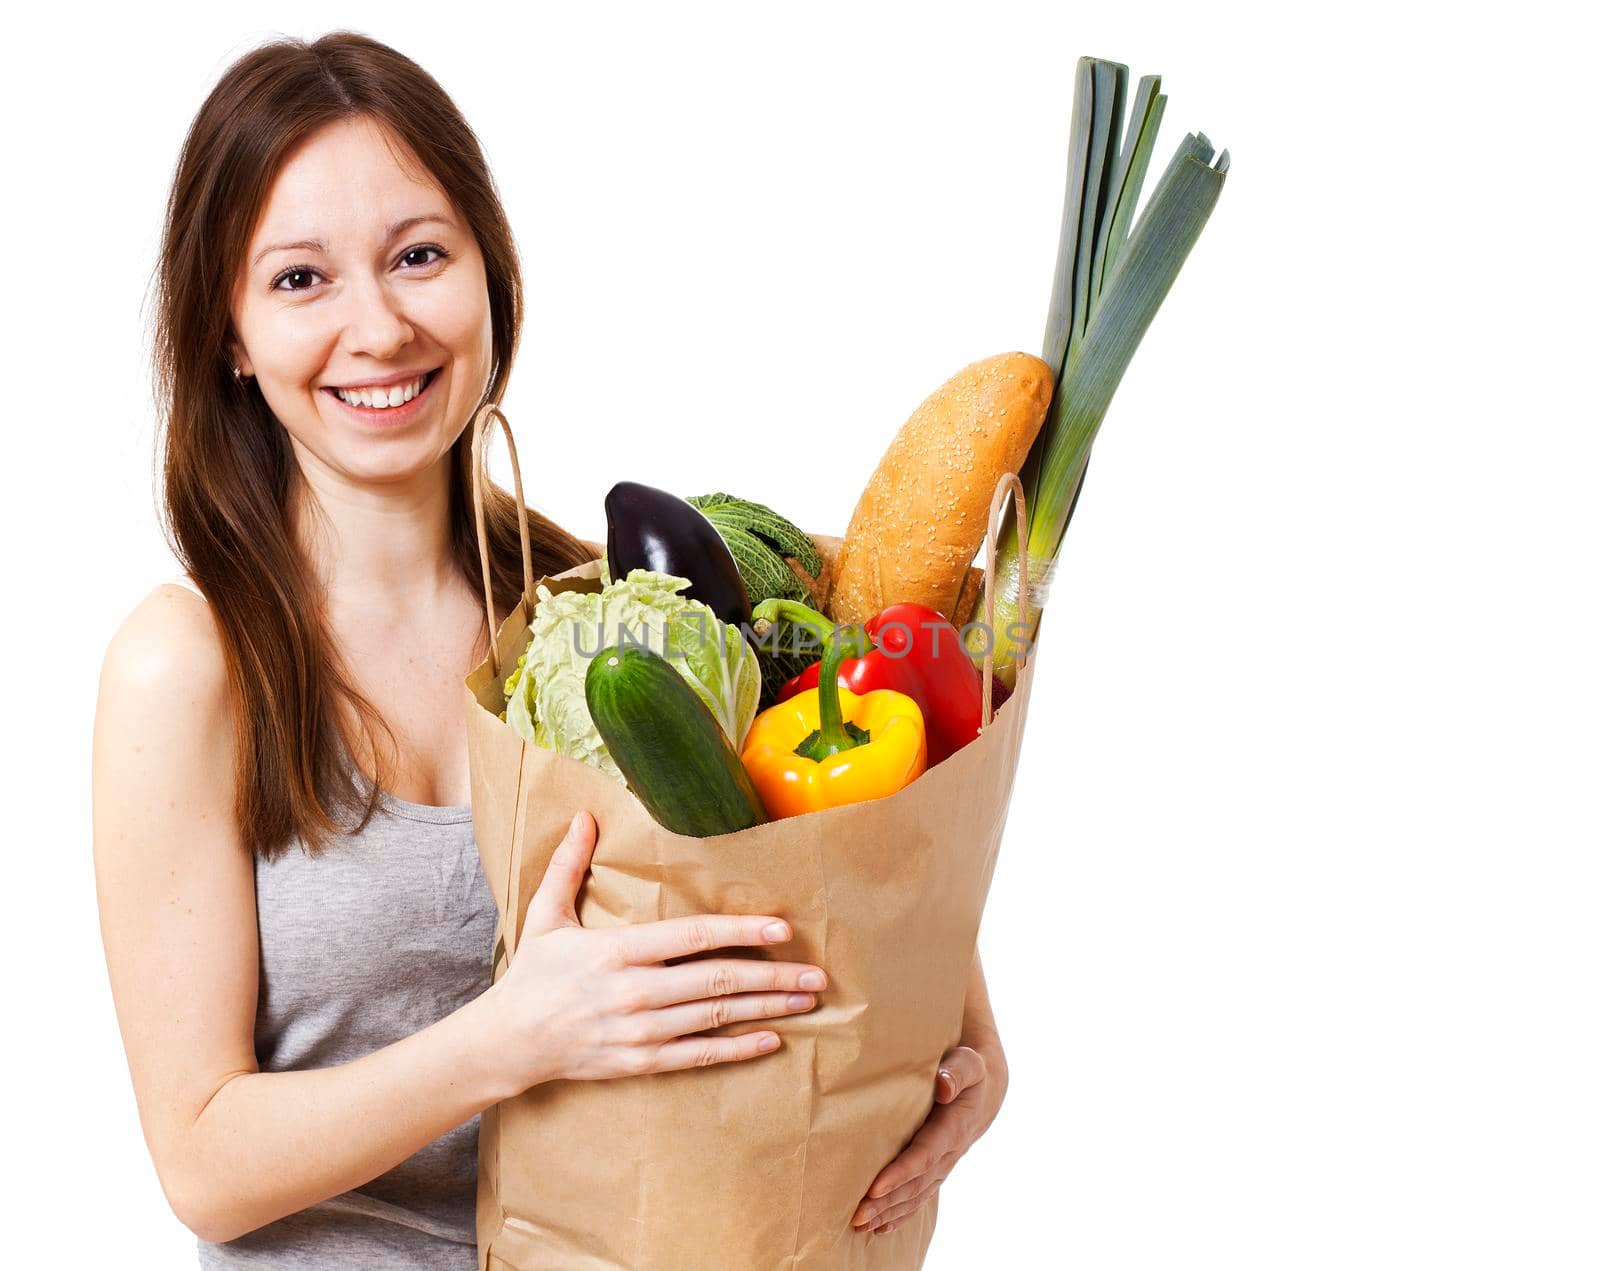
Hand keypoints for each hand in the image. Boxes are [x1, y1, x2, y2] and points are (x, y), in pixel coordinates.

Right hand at [482, 810, 825, 1094]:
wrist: (507, 1042)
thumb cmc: (533, 975)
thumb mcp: (545, 915)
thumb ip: (568, 865)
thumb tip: (585, 816)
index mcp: (616, 951)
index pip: (692, 937)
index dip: (740, 930)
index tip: (781, 927)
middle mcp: (633, 993)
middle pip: (716, 981)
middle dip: (772, 976)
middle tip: (816, 973)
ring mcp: (639, 1032)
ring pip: (715, 1019)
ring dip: (765, 1009)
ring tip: (806, 1000)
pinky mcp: (639, 1062)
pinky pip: (698, 1056)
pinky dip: (738, 1050)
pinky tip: (772, 1040)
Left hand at [850, 1041, 1007, 1235]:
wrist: (985, 1089)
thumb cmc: (969, 1069)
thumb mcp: (968, 1063)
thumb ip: (957, 1072)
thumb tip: (943, 1086)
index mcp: (954, 1127)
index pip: (924, 1155)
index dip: (900, 1173)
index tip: (875, 1187)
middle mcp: (949, 1153)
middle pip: (916, 1183)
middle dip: (887, 1202)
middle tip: (857, 1215)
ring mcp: (943, 1165)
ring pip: (916, 1195)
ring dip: (889, 1212)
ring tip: (860, 1225)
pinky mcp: (937, 1170)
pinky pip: (920, 1197)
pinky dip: (901, 1215)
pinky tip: (881, 1228)